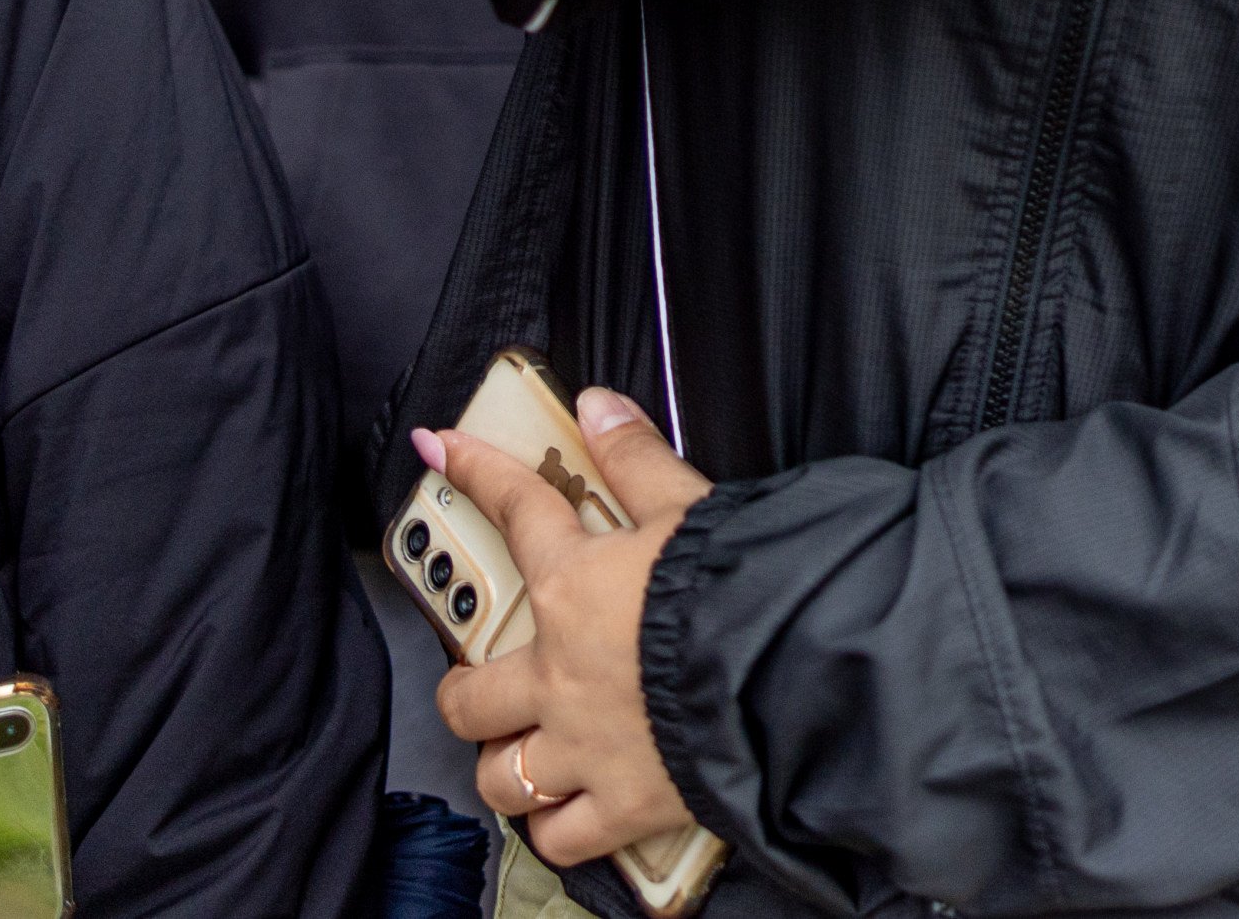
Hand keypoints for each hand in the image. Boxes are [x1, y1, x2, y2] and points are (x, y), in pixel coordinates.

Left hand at [424, 389, 712, 872]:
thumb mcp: (696, 506)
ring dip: (505, 765)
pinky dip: (558, 825)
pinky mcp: (622, 804)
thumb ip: (640, 458)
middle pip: (469, 694)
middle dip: (465, 691)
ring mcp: (584, 747)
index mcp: (578, 588)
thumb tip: (599, 403)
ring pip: (501, 774)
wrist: (796, 668)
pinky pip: (560, 834)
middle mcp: (562, 674)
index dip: (478, 472)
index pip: (519, 513)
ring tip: (522, 755)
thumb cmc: (750, 583)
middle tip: (483, 683)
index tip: (442, 451)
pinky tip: (567, 812)